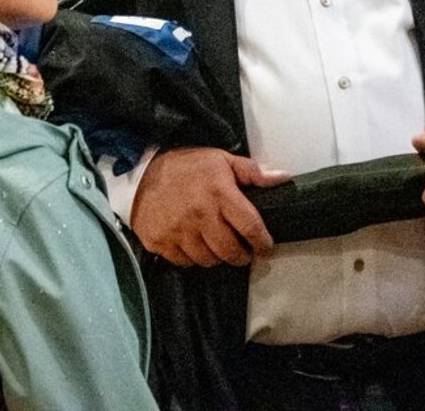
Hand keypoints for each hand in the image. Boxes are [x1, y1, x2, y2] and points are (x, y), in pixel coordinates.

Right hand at [130, 147, 288, 267]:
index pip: (250, 226)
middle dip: (242, 255)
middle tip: (244, 251)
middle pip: (230, 251)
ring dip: (217, 257)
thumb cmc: (186, 167)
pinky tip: (195, 245)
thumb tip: (283, 178)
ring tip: (218, 246)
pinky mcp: (161, 242)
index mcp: (219, 193)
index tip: (265, 246)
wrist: (141, 173)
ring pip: (208, 260)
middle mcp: (199, 215)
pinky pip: (185, 262)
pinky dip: (193, 258)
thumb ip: (253, 172)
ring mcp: (178, 231)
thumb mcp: (221, 160)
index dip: (262, 242)